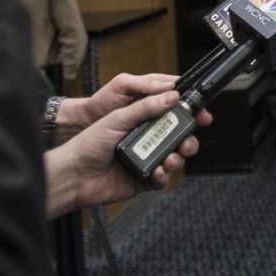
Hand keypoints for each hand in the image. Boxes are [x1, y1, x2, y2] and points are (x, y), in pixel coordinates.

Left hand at [44, 90, 212, 218]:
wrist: (74, 175)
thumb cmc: (88, 143)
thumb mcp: (118, 118)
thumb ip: (145, 107)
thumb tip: (171, 96)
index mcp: (139, 118)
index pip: (169, 110)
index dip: (186, 111)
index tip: (201, 113)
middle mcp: (144, 137)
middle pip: (177, 135)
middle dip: (187, 138)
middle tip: (187, 141)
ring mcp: (145, 158)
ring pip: (174, 156)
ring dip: (177, 157)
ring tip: (170, 159)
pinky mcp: (143, 179)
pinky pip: (162, 178)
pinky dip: (163, 176)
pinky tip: (157, 173)